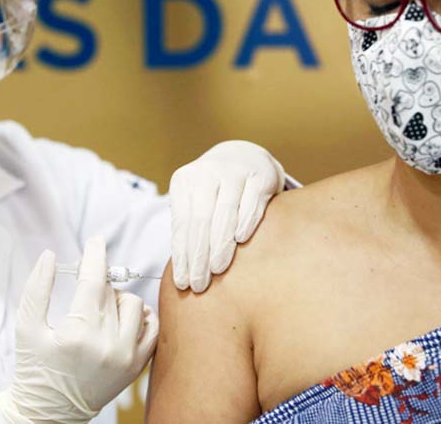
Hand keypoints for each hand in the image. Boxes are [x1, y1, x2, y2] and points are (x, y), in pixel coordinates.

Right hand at [0, 237, 158, 423]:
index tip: (95, 241)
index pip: (92, 281)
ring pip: (134, 304)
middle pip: (112, 291)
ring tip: (98, 308)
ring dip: (117, 298)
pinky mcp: (137, 366)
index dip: (95, 256)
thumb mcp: (26, 328)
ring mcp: (126, 357)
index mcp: (77, 334)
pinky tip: (123, 317)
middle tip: (86, 282)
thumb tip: (50, 256)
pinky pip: (152, 327)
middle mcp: (106, 345)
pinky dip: (141, 315)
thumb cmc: (34, 369)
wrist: (50, 413)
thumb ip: (37, 288)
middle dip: (98, 279)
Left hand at [170, 140, 284, 292]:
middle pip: (200, 219)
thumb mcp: (195, 201)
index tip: (182, 283)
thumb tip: (183, 271)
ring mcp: (234, 171)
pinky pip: (251, 201)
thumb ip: (189, 228)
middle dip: (198, 255)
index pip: (181, 224)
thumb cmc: (214, 191)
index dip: (181, 255)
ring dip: (220, 243)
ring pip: (224, 211)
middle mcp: (206, 172)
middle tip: (199, 284)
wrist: (244, 156)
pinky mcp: (260, 174)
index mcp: (184, 181)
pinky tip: (241, 241)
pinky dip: (245, 221)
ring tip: (217, 270)